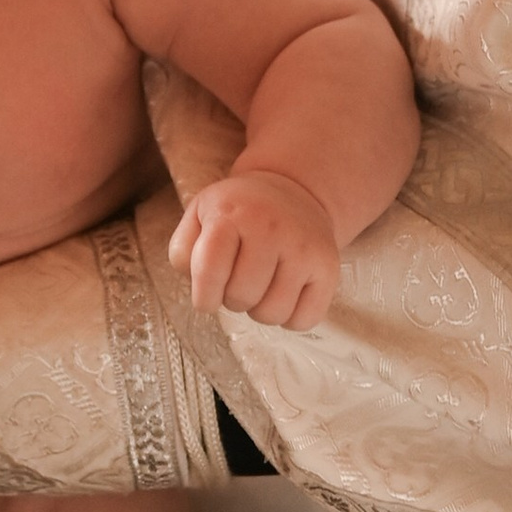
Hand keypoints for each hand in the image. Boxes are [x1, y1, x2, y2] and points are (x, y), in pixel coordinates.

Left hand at [169, 170, 343, 329]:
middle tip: (238, 281)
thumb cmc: (238, 212)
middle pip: (241, 297)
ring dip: (260, 310)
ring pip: (272, 314)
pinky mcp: (328, 266)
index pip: (209, 272)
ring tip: (260, 286)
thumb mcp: (199, 216)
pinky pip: (304, 320)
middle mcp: (270, 227)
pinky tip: (284, 294)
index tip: (207, 299)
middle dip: (232, 300)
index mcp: (230, 214)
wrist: (292, 191)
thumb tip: (198, 286)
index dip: (204, 297)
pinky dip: (290, 319)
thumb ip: (184, 251)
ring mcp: (303, 247)